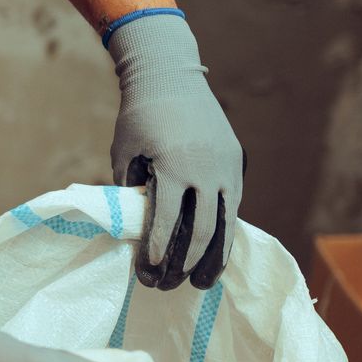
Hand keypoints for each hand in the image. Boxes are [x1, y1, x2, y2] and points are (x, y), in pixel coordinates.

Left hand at [107, 13, 243, 290]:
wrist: (171, 76)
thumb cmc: (139, 116)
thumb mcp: (125, 153)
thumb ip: (131, 190)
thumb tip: (136, 229)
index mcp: (173, 167)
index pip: (167, 222)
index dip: (157, 251)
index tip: (147, 272)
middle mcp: (206, 171)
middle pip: (199, 232)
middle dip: (183, 264)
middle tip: (166, 285)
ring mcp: (226, 169)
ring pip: (224, 225)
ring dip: (212, 258)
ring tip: (201, 284)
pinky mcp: (236, 166)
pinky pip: (233, 208)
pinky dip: (225, 234)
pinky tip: (216, 255)